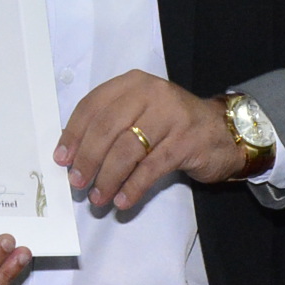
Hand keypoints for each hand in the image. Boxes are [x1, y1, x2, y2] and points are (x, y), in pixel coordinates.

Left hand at [55, 73, 245, 214]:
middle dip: (88, 159)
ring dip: (108, 178)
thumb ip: (111, 124)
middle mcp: (152, 94)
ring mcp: (171, 116)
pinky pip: (151, 168)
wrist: (223, 131)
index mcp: (133, 83)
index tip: (62, 159)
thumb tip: (74, 156)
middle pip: (107, 127)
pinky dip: (133, 187)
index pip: (93, 105)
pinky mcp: (186, 142)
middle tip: (77, 183)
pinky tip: (122, 200)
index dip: (74, 134)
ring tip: (98, 198)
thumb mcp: (141, 112)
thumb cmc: (172, 125)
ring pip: (127, 149)